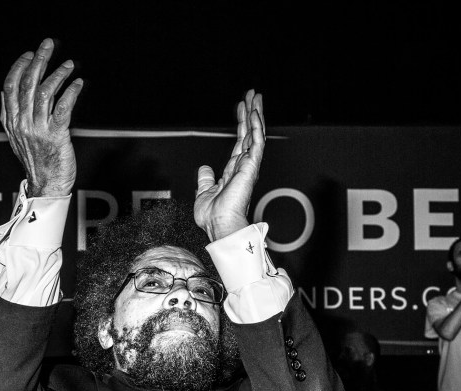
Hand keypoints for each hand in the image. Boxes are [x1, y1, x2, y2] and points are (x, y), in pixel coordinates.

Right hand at [0, 38, 82, 197]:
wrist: (47, 186)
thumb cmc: (37, 161)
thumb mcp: (17, 138)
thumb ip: (12, 115)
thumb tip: (6, 92)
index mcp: (10, 122)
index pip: (9, 86)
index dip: (19, 67)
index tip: (29, 54)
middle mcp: (22, 123)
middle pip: (27, 84)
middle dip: (38, 60)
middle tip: (47, 44)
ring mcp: (38, 130)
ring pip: (45, 92)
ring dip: (58, 74)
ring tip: (69, 64)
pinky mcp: (56, 136)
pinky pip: (63, 108)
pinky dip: (71, 92)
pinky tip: (78, 83)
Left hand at [194, 89, 264, 240]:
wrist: (219, 225)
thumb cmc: (213, 217)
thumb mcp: (204, 193)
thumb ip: (205, 179)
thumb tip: (205, 168)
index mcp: (234, 172)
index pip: (240, 143)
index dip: (241, 125)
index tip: (242, 108)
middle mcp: (244, 167)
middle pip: (250, 134)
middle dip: (251, 113)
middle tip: (253, 94)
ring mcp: (249, 166)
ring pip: (255, 134)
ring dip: (256, 114)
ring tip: (256, 95)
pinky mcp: (251, 166)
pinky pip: (256, 142)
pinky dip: (256, 126)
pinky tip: (255, 112)